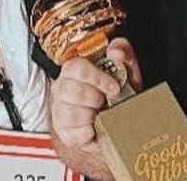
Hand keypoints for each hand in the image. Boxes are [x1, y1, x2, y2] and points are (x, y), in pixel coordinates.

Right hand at [49, 37, 141, 179]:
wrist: (121, 119)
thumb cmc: (118, 92)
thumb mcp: (126, 69)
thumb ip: (123, 52)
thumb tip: (115, 52)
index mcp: (74, 69)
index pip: (77, 68)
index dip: (98, 78)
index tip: (114, 87)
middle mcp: (62, 87)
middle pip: (71, 91)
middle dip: (95, 98)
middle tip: (106, 102)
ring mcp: (60, 109)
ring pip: (69, 114)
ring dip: (91, 116)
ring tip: (100, 114)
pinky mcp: (63, 131)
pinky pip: (72, 134)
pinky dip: (88, 133)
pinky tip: (95, 127)